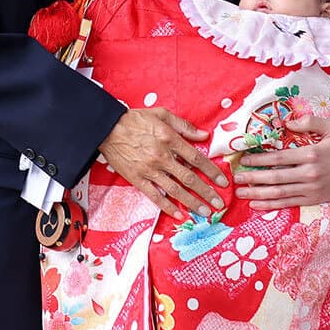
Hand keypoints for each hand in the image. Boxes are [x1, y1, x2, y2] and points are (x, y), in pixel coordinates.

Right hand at [100, 108, 225, 216]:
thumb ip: (184, 126)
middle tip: (219, 204)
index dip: (212, 171)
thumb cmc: (135, 119)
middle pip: (189, 178)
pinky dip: (168, 207)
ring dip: (192, 203)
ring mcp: (149, 170)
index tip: (223, 181)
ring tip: (205, 212)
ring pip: (175, 190)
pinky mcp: (138, 180)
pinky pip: (155, 197)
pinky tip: (179, 215)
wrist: (107, 128)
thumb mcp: (162, 114)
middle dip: (206, 192)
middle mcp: (162, 157)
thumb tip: (204, 136)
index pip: (196, 159)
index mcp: (169, 139)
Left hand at [232, 115, 329, 210]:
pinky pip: (288, 203)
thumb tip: (287, 122)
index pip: (278, 158)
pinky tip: (257, 205)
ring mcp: (311, 188)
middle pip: (274, 177)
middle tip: (235, 178)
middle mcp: (309, 173)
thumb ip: (309, 122)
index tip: (243, 159)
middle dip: (252, 178)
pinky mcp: (313, 199)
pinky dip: (271, 205)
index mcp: (311, 154)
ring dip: (257, 194)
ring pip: (279, 193)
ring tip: (240, 193)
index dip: (259, 159)